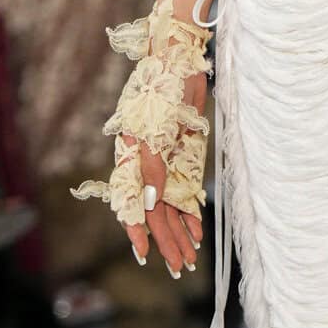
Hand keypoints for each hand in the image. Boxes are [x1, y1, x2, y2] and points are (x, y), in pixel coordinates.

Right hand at [123, 72, 207, 276]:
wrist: (180, 59)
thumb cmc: (160, 88)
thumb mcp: (153, 128)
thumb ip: (152, 166)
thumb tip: (153, 201)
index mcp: (130, 158)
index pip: (134, 202)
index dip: (138, 230)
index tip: (144, 254)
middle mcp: (145, 166)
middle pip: (155, 211)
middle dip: (165, 241)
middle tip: (176, 268)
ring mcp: (165, 163)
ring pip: (170, 207)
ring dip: (178, 233)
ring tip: (187, 259)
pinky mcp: (182, 158)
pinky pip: (184, 193)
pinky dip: (190, 213)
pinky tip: (197, 233)